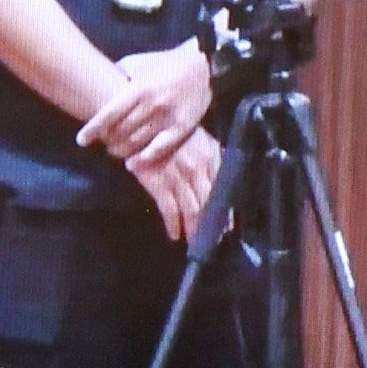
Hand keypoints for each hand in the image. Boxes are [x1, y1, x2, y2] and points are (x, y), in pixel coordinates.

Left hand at [77, 44, 212, 173]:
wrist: (202, 65)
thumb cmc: (165, 63)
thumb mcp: (137, 62)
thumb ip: (117, 74)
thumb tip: (95, 81)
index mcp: (138, 88)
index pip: (109, 114)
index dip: (93, 130)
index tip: (81, 141)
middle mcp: (151, 104)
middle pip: (120, 132)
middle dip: (108, 141)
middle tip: (103, 144)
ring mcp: (168, 117)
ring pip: (137, 142)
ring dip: (122, 150)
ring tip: (116, 151)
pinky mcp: (182, 128)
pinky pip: (159, 149)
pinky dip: (144, 158)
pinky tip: (133, 163)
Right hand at [130, 129, 220, 246]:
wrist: (140, 125)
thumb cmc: (171, 133)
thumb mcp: (199, 139)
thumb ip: (213, 157)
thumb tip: (226, 180)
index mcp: (211, 155)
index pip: (223, 189)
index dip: (225, 211)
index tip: (226, 227)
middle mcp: (198, 168)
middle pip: (209, 203)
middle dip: (211, 225)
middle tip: (212, 240)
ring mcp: (178, 176)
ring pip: (192, 209)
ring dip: (194, 229)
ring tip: (195, 242)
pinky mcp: (158, 183)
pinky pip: (170, 209)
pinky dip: (173, 224)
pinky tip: (175, 235)